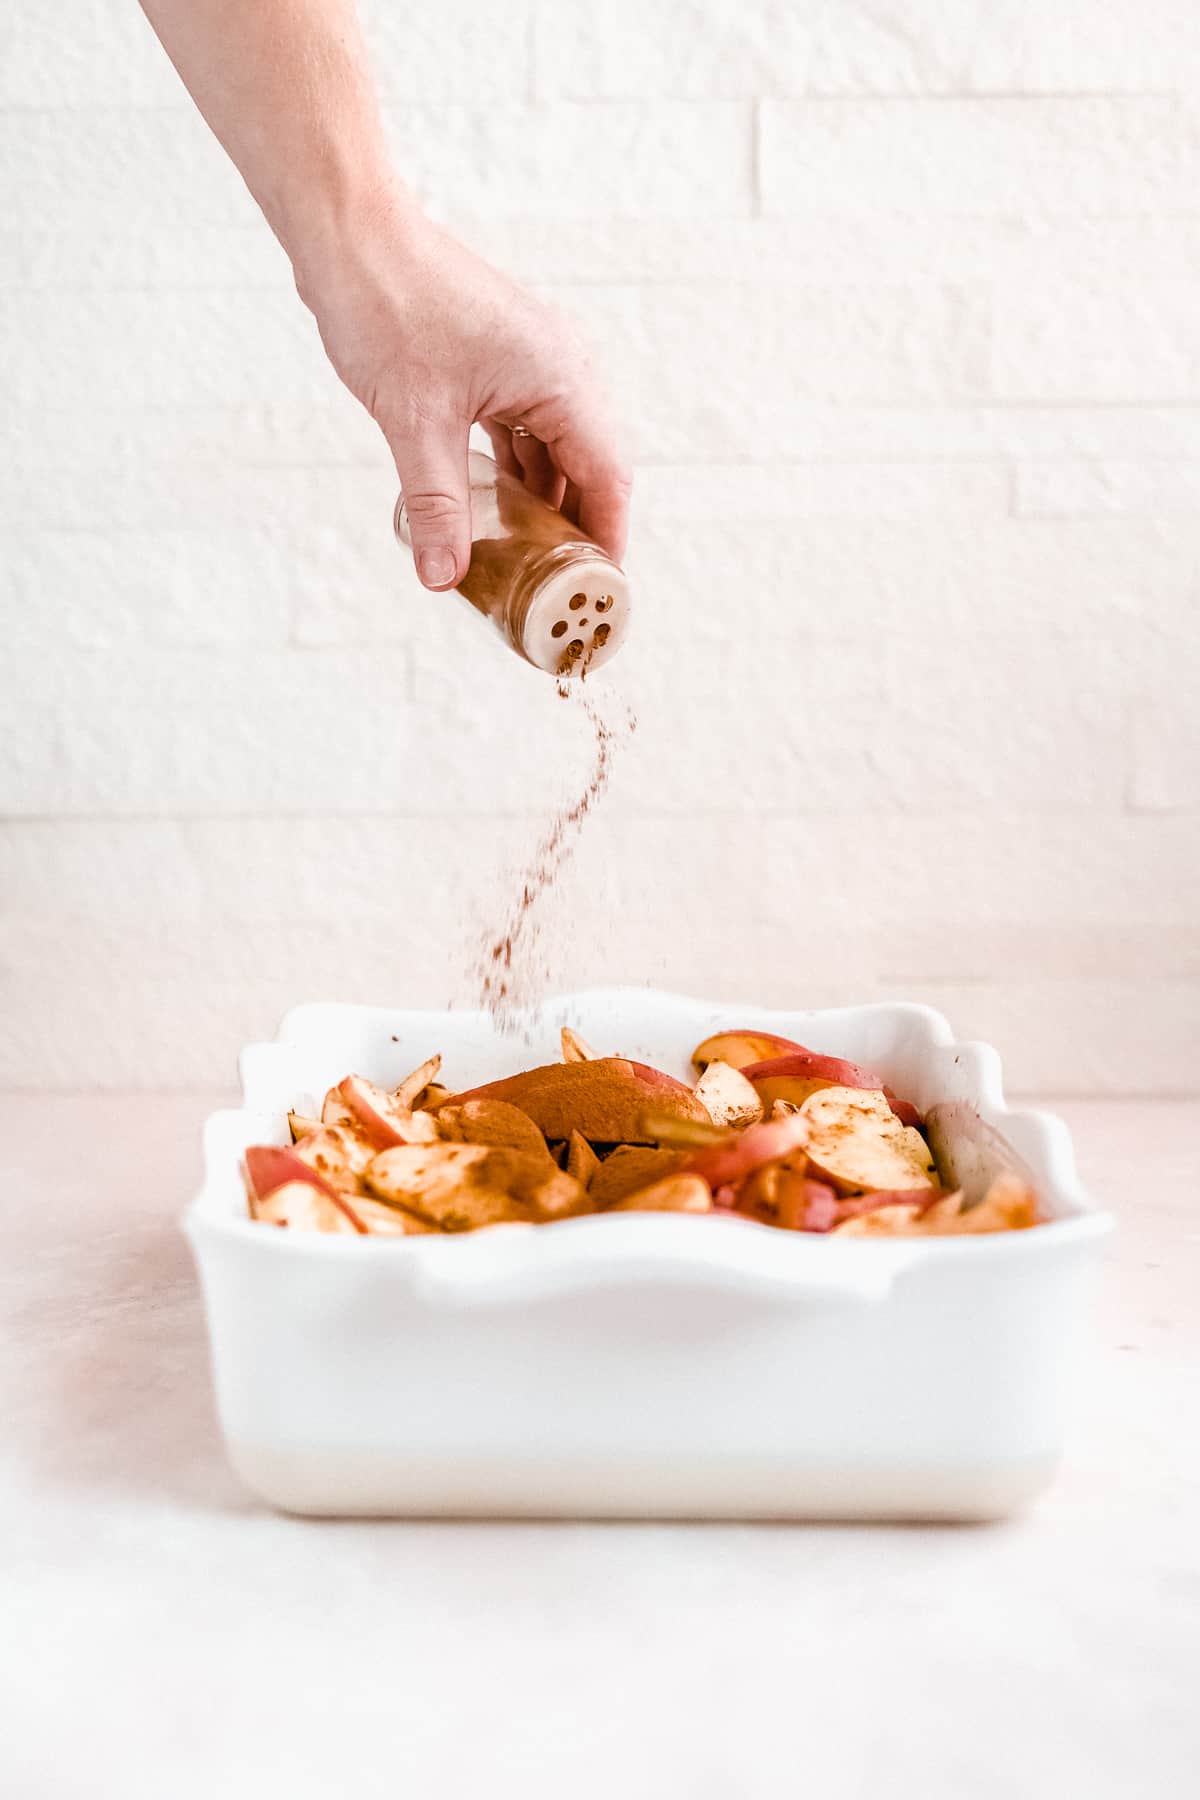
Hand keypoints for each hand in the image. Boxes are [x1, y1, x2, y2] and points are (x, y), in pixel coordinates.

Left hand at [298, 192, 631, 590]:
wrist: (350, 235)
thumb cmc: (388, 308)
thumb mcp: (414, 422)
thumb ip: (437, 506)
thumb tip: (442, 579)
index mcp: (563, 379)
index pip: (608, 477)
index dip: (606, 539)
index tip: (597, 592)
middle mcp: (561, 367)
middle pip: (589, 466)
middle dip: (576, 528)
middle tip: (558, 590)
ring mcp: (532, 361)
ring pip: (555, 449)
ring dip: (542, 502)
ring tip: (526, 560)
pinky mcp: (500, 360)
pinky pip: (525, 429)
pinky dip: (515, 472)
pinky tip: (492, 508)